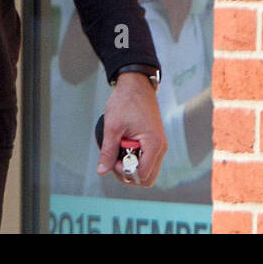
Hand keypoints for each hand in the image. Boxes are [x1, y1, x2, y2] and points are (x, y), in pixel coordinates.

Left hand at [97, 72, 165, 186]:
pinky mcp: (155, 142)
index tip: (113, 157)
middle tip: (114, 158)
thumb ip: (108, 150)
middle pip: (147, 179)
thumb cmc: (126, 102)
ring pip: (147, 171)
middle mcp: (161, 147)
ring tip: (118, 151)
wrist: (136, 85)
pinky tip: (123, 147)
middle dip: (128, 174)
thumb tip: (101, 171)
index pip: (142, 175)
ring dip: (131, 167)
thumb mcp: (113, 126)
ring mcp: (159, 145)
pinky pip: (147, 161)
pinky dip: (135, 160)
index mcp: (153, 144)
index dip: (125, 172)